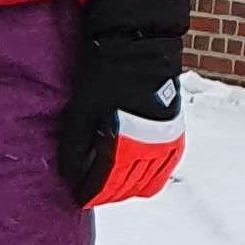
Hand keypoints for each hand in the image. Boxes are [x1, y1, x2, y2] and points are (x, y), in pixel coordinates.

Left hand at [59, 0, 186, 207]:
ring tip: (107, 184)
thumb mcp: (80, 112)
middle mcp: (149, 149)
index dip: (88, 194)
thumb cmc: (105, 77)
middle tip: (88, 192)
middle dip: (105, 194)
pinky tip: (133, 173)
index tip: (76, 198)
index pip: (104, 184)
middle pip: (124, 188)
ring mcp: (166, 143)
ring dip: (125, 188)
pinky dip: (148, 178)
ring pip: (146, 184)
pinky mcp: (175, 135)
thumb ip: (74, 148)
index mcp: (124, 144)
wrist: (139, 47)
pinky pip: (164, 170)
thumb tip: (69, 178)